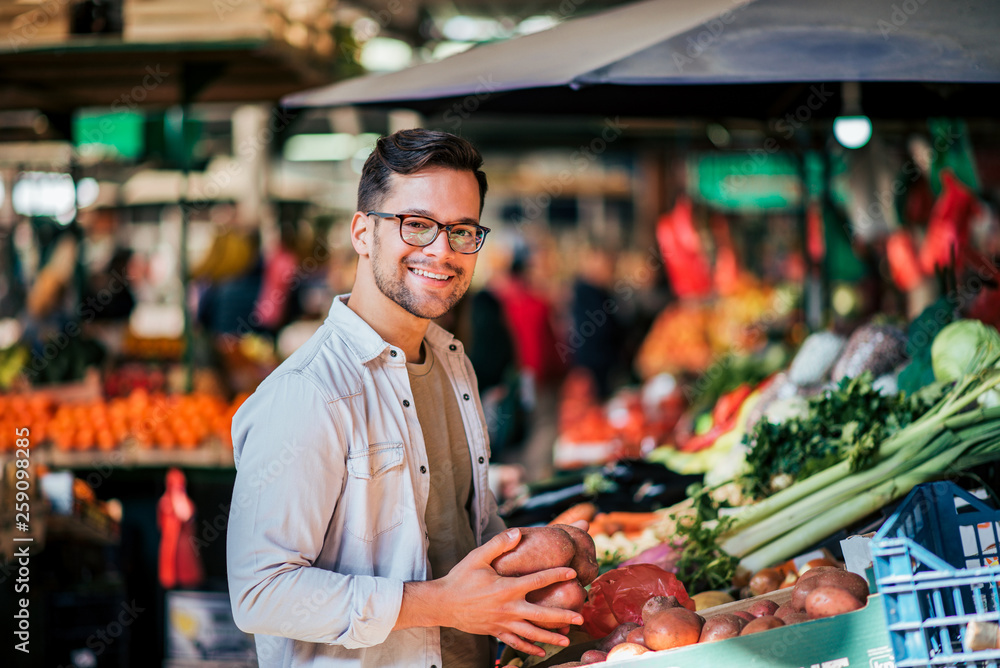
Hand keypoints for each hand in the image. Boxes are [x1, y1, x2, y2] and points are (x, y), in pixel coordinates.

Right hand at [395, 528, 583, 656]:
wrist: (442, 604)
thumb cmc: (460, 578)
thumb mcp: (478, 557)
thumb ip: (498, 544)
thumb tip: (517, 531)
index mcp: (507, 588)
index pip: (538, 581)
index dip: (556, 575)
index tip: (573, 573)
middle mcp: (508, 608)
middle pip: (541, 614)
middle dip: (563, 616)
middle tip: (581, 617)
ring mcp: (503, 623)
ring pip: (532, 632)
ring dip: (551, 636)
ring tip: (568, 638)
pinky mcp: (496, 632)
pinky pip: (516, 642)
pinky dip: (529, 647)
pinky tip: (541, 651)